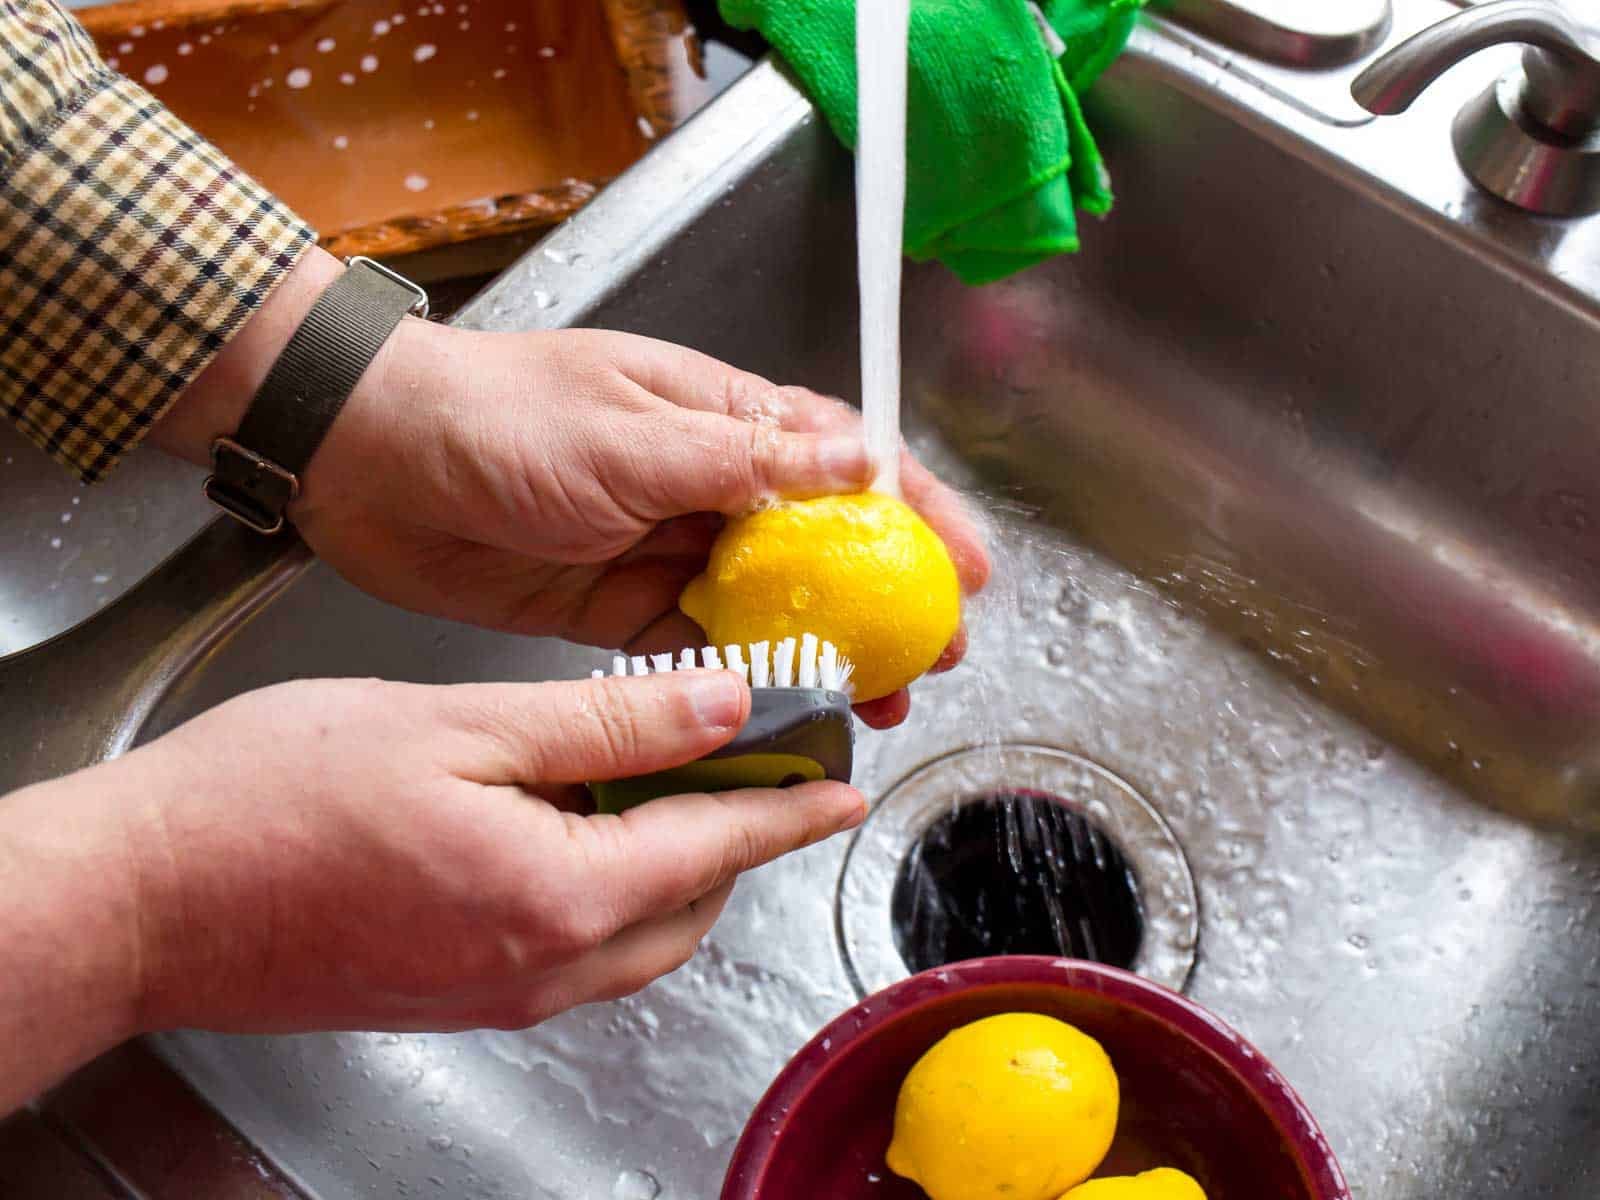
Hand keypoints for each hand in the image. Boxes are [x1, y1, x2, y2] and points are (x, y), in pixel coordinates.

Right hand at [2, 669, 860, 1103]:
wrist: (143, 899)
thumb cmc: (272, 802)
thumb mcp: (459, 726)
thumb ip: (604, 722)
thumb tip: (717, 709)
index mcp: (559, 894)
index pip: (719, 848)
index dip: (790, 811)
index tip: (842, 791)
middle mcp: (544, 967)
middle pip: (689, 902)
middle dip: (735, 835)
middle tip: (748, 762)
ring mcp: (501, 994)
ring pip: (638, 936)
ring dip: (672, 864)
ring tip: (661, 782)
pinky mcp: (459, 995)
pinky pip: (576, 952)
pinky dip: (608, 889)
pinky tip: (576, 826)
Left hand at [154, 249, 989, 726]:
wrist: (370, 463)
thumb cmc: (497, 417)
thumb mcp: (632, 434)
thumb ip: (745, 462)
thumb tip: (856, 465)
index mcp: (722, 419)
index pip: (848, 460)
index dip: (918, 512)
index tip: (969, 570)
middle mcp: (707, 485)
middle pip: (822, 547)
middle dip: (885, 603)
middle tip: (931, 662)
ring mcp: (666, 549)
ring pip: (769, 608)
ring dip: (823, 654)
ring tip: (871, 704)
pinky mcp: (619, 608)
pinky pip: (698, 649)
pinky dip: (738, 681)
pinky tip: (774, 713)